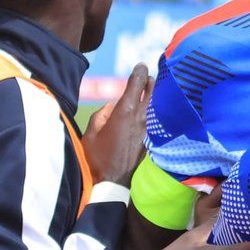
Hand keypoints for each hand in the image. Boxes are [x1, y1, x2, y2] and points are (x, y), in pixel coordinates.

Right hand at [84, 63, 150, 185]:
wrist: (111, 184)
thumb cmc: (96, 159)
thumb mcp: (91, 133)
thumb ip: (100, 115)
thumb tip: (110, 107)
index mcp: (124, 111)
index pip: (138, 83)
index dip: (140, 71)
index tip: (141, 66)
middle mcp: (141, 117)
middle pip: (153, 90)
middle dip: (151, 82)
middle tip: (148, 78)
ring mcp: (150, 129)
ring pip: (158, 105)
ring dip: (156, 96)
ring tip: (153, 92)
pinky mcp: (153, 140)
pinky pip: (157, 120)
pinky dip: (157, 113)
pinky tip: (156, 113)